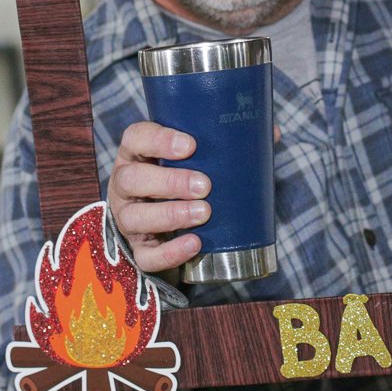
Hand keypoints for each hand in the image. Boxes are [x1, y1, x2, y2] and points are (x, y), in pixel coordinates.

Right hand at [107, 121, 209, 275]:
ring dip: (170, 215)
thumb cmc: (185, 176)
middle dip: (170, 182)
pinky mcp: (138, 249)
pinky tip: (195, 243)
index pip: (136, 138)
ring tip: (203, 213)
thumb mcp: (192, 156)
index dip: (159, 140)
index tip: (190, 145)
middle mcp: (125, 185)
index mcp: (136, 154)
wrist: (167, 223)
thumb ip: (218, 145)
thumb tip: (266, 134)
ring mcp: (127, 218)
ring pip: (134, 218)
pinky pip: (146, 256)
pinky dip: (170, 252)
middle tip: (204, 185)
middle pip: (132, 179)